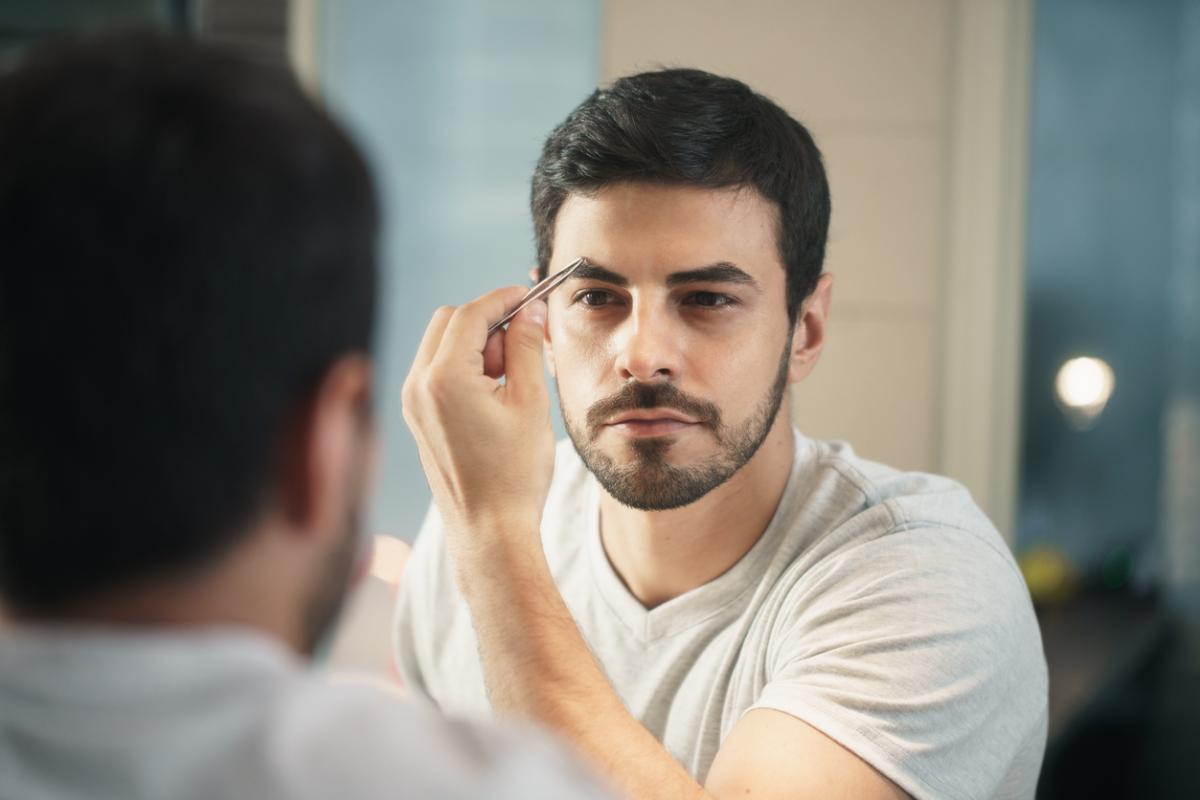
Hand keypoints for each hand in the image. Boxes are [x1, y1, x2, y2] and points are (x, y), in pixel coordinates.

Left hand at [401, 287, 554, 573]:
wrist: (490, 531)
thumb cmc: (515, 474)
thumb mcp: (531, 403)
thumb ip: (526, 348)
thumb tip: (529, 312)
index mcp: (444, 379)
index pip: (471, 313)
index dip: (504, 298)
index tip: (531, 296)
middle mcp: (418, 386)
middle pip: (449, 321)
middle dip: (488, 320)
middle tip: (525, 341)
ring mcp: (412, 403)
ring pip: (441, 344)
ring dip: (476, 344)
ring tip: (513, 377)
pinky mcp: (417, 418)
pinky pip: (436, 372)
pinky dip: (464, 367)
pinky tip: (496, 394)